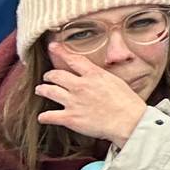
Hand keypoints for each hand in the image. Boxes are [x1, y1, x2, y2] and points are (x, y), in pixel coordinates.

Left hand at [35, 42, 151, 144]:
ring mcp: (73, 102)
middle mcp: (81, 86)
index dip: (61, 52)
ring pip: (48, 91)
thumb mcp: (116, 82)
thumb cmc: (128, 103)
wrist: (129, 121)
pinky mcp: (70, 118)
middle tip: (48, 77)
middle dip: (49, 75)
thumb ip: (101, 77)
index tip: (53, 47)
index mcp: (94, 75)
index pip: (73, 59)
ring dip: (42, 90)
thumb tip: (94, 76)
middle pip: (56, 75)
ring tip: (41, 90)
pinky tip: (43, 117)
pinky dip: (44, 116)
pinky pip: (48, 116)